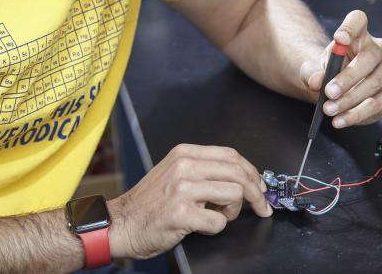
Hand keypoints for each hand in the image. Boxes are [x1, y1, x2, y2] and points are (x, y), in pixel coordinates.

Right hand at [107, 144, 270, 259]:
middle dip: (257, 192)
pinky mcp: (181, 213)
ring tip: (219, 216)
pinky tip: (203, 226)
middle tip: (261, 206)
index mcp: (185, 153)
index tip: (261, 185)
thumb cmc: (149, 203)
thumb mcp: (175, 172)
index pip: (232, 155)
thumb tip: (241, 176)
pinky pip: (219, 222)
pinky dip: (217, 227)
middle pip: (238, 173)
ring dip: (233, 211)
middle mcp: (185, 166)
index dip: (252, 171)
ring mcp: (183, 189)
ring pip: (234, 194)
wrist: (120, 224)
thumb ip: (203, 169)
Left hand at [300, 10, 381, 128]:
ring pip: (374, 83)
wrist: (337, 88)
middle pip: (370, 57)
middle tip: (329, 92)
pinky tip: (341, 119)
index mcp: (358, 35)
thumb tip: (317, 81)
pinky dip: (357, 114)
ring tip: (330, 110)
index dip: (351, 28)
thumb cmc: (329, 72)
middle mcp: (378, 49)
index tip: (339, 39)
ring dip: (350, 99)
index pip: (358, 21)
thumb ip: (312, 73)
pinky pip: (377, 104)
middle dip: (348, 77)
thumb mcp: (314, 70)